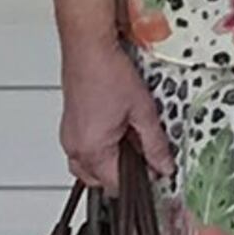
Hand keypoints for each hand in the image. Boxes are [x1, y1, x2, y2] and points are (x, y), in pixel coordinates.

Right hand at [59, 35, 171, 192]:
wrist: (89, 50)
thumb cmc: (108, 73)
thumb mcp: (143, 111)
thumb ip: (155, 144)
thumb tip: (164, 165)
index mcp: (92, 150)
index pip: (116, 185)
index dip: (140, 181)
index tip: (154, 171)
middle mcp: (75, 148)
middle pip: (100, 180)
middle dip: (122, 174)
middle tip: (144, 156)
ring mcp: (69, 138)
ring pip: (89, 168)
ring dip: (109, 163)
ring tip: (130, 142)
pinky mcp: (69, 127)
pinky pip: (82, 151)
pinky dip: (99, 149)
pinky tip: (116, 131)